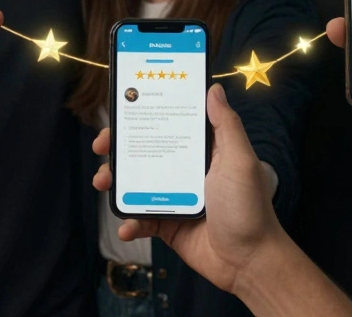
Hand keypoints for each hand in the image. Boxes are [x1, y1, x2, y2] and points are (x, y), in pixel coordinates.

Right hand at [92, 84, 284, 293]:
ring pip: (134, 183)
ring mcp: (173, 197)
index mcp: (201, 151)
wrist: (249, 262)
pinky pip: (140, 219)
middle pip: (143, 151)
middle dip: (117, 148)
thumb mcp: (240, 161)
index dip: (143, 116)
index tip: (122, 110)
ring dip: (114, 182)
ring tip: (103, 183)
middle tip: (101, 147)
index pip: (167, 125)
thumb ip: (226, 125)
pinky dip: (129, 222)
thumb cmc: (250, 209)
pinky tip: (126, 226)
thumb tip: (214, 88)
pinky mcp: (166, 223)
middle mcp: (184, 170)